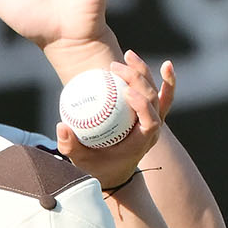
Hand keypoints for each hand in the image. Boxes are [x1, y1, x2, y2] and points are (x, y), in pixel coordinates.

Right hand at [57, 52, 174, 188]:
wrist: (115, 173)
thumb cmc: (97, 167)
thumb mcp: (80, 161)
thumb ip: (70, 146)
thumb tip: (60, 126)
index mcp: (141, 142)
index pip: (150, 121)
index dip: (142, 105)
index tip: (125, 91)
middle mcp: (154, 131)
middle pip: (154, 100)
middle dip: (138, 80)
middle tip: (115, 67)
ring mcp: (157, 121)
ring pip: (159, 93)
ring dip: (145, 73)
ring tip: (127, 55)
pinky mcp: (156, 114)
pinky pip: (164, 95)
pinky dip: (167, 80)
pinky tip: (166, 64)